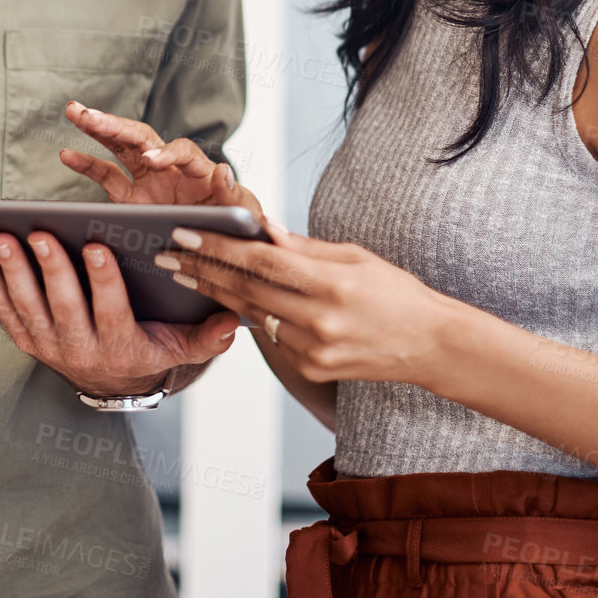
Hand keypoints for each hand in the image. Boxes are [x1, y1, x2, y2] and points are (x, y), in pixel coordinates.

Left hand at [0, 230, 238, 396]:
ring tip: (2, 237)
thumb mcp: (181, 347)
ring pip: (26, 307)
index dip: (103, 280)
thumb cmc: (148, 349)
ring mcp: (48, 345)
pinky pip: (3, 310)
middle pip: (62, 306)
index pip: (111, 311)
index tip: (97, 246)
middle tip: (41, 233)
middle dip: (50, 269)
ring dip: (11, 272)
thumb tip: (232, 321)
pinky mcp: (26, 339)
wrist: (112, 384)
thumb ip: (206, 336)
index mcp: (120, 346)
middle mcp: (80, 349)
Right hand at [59, 101, 263, 222]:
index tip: (151, 162)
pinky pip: (107, 177)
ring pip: (120, 147)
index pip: (180, 150)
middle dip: (115, 125)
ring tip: (74, 112)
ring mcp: (148, 180)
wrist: (226, 247)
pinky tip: (66, 154)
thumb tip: (222, 169)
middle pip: (141, 137)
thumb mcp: (242, 212)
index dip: (166, 153)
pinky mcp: (132, 199)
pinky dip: (88, 165)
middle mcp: (170, 168)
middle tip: (89, 115)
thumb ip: (232, 193)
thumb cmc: (237, 226)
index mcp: (197, 170)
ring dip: (97, 128)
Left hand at [159, 221, 451, 387]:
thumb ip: (305, 247)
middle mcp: (319, 320)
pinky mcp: (311, 369)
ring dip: (217, 293)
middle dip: (202, 270)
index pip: (261, 262)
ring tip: (186, 273)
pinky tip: (228, 298)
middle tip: (168, 255)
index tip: (185, 235)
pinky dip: (251, 315)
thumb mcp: (356, 256)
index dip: (218, 248)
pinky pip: (271, 336)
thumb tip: (264, 229)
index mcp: (331, 284)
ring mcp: (313, 350)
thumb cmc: (396, 292)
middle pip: (246, 290)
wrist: (429, 345)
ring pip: (253, 315)